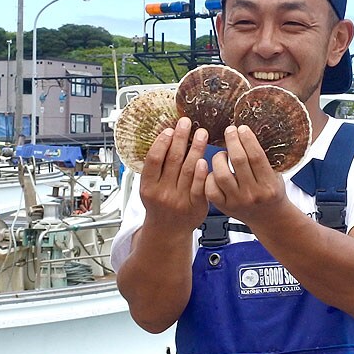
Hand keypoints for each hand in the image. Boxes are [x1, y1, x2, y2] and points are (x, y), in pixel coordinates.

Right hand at [139, 117, 209, 232]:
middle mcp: (162, 193)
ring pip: (188, 169)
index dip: (161, 143)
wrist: (168, 231)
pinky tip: (205, 159)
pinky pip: (200, 186)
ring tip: (201, 133)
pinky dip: (202, 172)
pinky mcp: (196, 206)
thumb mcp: (149, 188)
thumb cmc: (159, 205)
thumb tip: (164, 137)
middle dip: (180, 138)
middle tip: (186, 122)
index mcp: (148, 187)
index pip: (153, 160)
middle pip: (172, 160)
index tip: (169, 129)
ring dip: (195, 148)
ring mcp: (180, 200)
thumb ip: (155, 168)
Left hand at [205, 125, 288, 224]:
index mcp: (269, 185)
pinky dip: (210, 175)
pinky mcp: (224, 207)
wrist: (268, 218)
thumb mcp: (276, 175)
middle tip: (230, 131)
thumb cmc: (271, 192)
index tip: (242, 128)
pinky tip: (216, 170)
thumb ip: (264, 159)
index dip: (247, 139)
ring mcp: (237, 202)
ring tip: (223, 153)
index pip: (256, 156)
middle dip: (232, 141)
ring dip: (219, 157)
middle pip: (238, 161)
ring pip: (221, 174)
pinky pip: (210, 188)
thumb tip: (246, 133)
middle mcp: (252, 194)